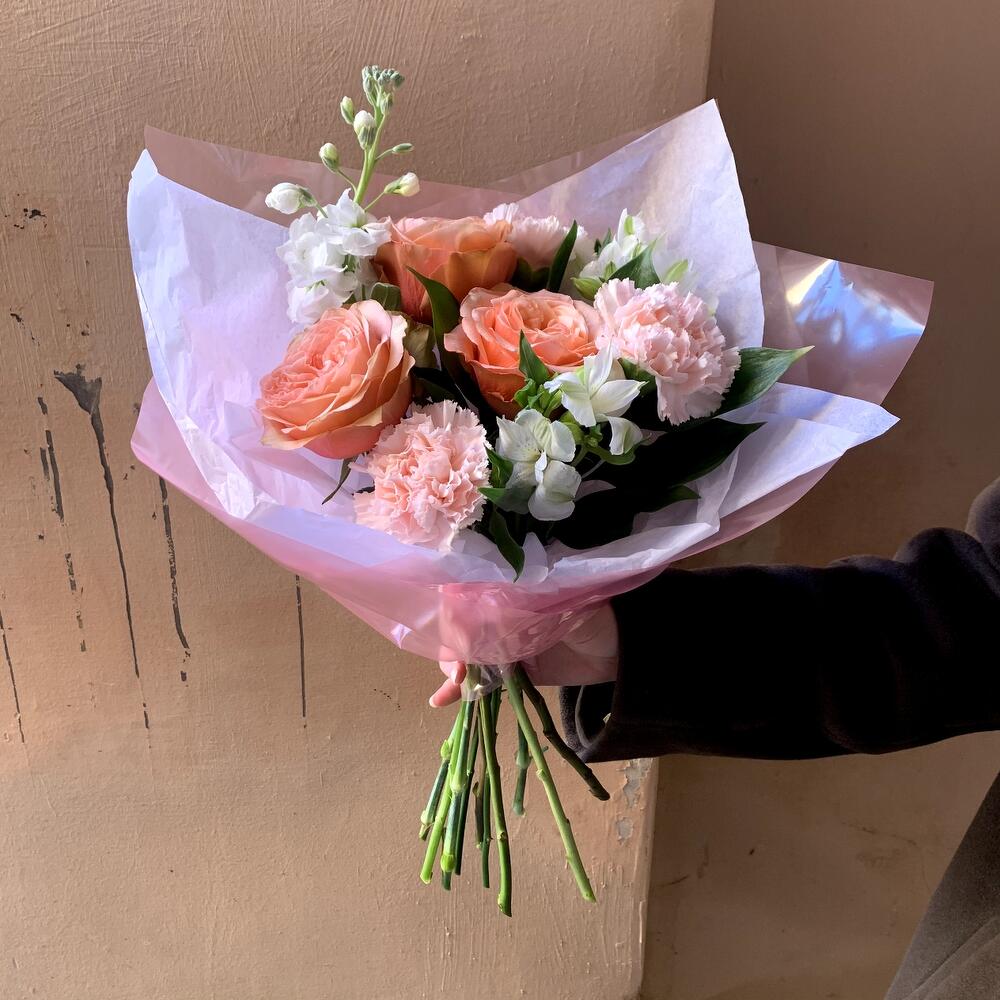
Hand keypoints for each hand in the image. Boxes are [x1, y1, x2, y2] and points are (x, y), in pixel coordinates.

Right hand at [429, 603, 619, 706]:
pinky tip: (441, 699)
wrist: (624, 653)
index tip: (455, 637)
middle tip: (457, 669)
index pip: (467, 596)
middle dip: (452, 647)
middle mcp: (501, 614)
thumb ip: (518, 611)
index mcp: (510, 589)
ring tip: (450, 686)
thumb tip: (475, 619)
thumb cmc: (594, 617)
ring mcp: (505, 644)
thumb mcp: (555, 608)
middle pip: (461, 628)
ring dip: (452, 668)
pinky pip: (482, 679)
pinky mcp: (513, 672)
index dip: (454, 615)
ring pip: (467, 654)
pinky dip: (462, 689)